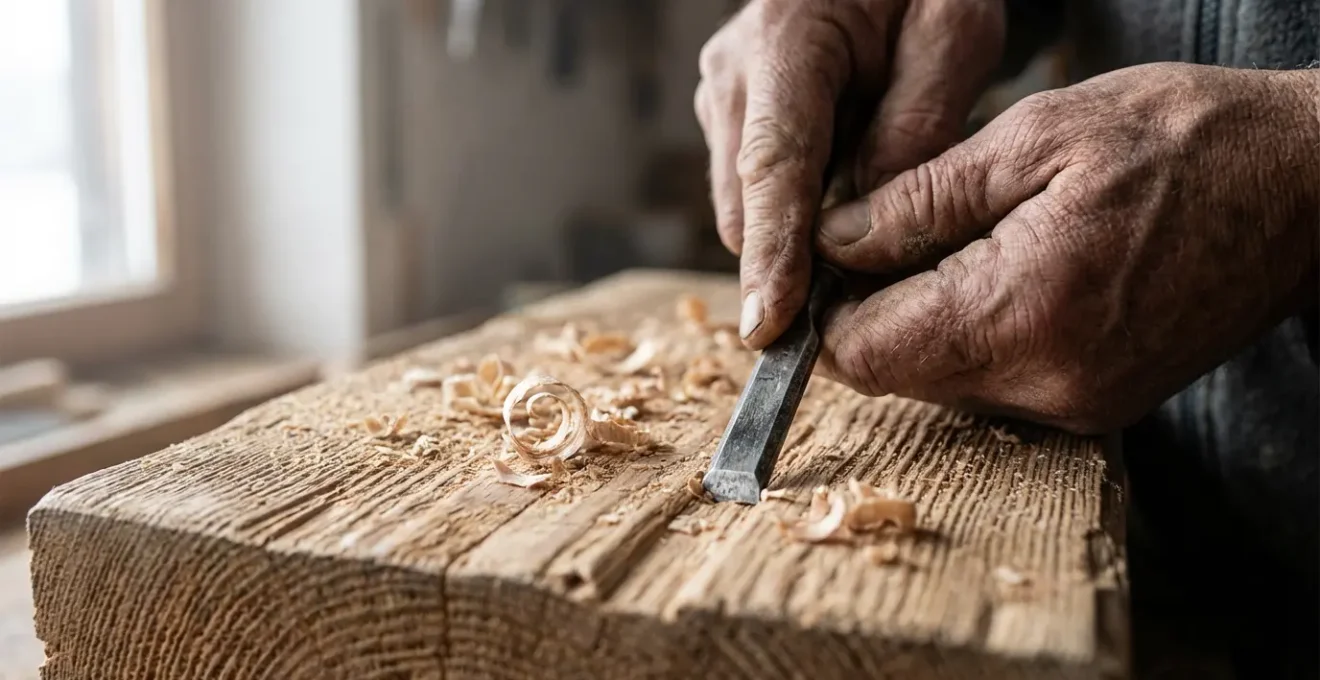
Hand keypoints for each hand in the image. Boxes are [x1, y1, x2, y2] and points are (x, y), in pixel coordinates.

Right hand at [694, 0, 1004, 347]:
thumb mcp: (953, 30)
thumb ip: (918, 119)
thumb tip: (873, 213)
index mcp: (785, 41)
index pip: (773, 165)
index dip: (772, 252)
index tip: (770, 324)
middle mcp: (734, 74)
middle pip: (746, 204)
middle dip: (793, 258)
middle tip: (873, 281)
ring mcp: (725, 97)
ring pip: (746, 207)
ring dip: (801, 231)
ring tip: (874, 202)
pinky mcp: (731, 119)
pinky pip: (756, 193)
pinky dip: (799, 211)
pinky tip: (849, 187)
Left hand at [812, 63, 1319, 432]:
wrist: (1308, 191)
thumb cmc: (1183, 141)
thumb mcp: (1035, 138)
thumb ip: (919, 200)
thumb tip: (833, 242)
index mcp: (1022, 313)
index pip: (866, 354)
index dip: (827, 309)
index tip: (828, 257)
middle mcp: (1047, 383)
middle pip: (899, 375)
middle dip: (875, 310)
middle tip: (895, 232)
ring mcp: (1078, 406)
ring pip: (943, 383)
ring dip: (927, 322)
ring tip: (966, 242)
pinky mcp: (1099, 406)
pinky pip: (997, 384)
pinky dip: (978, 335)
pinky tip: (1009, 272)